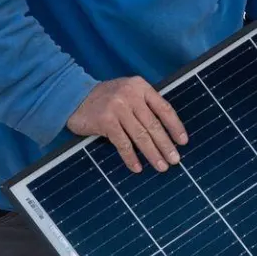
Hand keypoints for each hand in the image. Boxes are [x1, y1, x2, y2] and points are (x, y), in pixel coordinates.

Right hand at [67, 77, 187, 172]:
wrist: (73, 97)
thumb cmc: (105, 99)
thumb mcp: (128, 93)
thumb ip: (144, 105)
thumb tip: (166, 132)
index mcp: (140, 87)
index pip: (164, 108)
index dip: (175, 126)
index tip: (183, 142)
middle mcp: (131, 95)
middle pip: (153, 124)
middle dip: (166, 144)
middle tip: (175, 160)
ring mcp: (118, 107)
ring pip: (140, 135)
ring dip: (152, 153)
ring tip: (161, 166)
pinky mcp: (105, 121)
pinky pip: (122, 143)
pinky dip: (130, 157)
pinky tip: (137, 168)